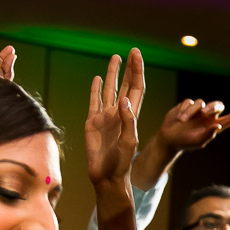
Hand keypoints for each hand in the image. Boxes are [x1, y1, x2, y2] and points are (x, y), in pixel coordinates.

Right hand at [85, 49, 143, 193]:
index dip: (137, 71)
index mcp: (131, 116)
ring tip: (115, 58)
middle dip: (129, 69)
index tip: (136, 55)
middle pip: (126, 85)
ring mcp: (106, 117)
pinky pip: (94, 101)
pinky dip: (96, 89)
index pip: (136, 88)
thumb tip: (123, 100)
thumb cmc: (121, 164)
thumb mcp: (128, 142)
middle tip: (130, 52)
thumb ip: (128, 122)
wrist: (106, 177)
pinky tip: (98, 78)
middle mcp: (119, 113)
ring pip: (110, 90)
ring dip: (113, 74)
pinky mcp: (92, 122)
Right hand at [154, 97, 229, 153]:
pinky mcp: (187, 105)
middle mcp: (208, 117)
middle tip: (205, 111)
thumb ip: (208, 135)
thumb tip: (218, 126)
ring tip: (182, 121)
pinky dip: (184, 108)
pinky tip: (179, 117)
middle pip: (218, 105)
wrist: (169, 139)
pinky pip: (189, 102)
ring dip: (191, 112)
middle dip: (212, 106)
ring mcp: (198, 110)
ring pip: (200, 103)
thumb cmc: (185, 143)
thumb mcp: (197, 142)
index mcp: (213, 126)